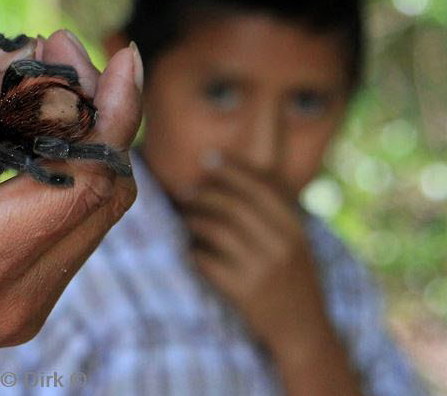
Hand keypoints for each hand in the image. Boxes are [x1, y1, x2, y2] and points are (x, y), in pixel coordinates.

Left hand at [182, 151, 332, 355]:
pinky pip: (207, 262)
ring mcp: (262, 269)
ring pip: (216, 231)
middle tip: (185, 192)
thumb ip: (276, 213)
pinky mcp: (243, 292)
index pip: (259, 187)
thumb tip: (239, 176)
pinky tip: (188, 250)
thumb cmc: (294, 279)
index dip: (231, 170)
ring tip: (184, 218)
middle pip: (233, 206)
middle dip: (204, 194)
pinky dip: (193, 252)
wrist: (304, 330)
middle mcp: (281, 245)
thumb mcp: (297, 243)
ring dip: (193, 220)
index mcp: (295, 228)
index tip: (208, 159)